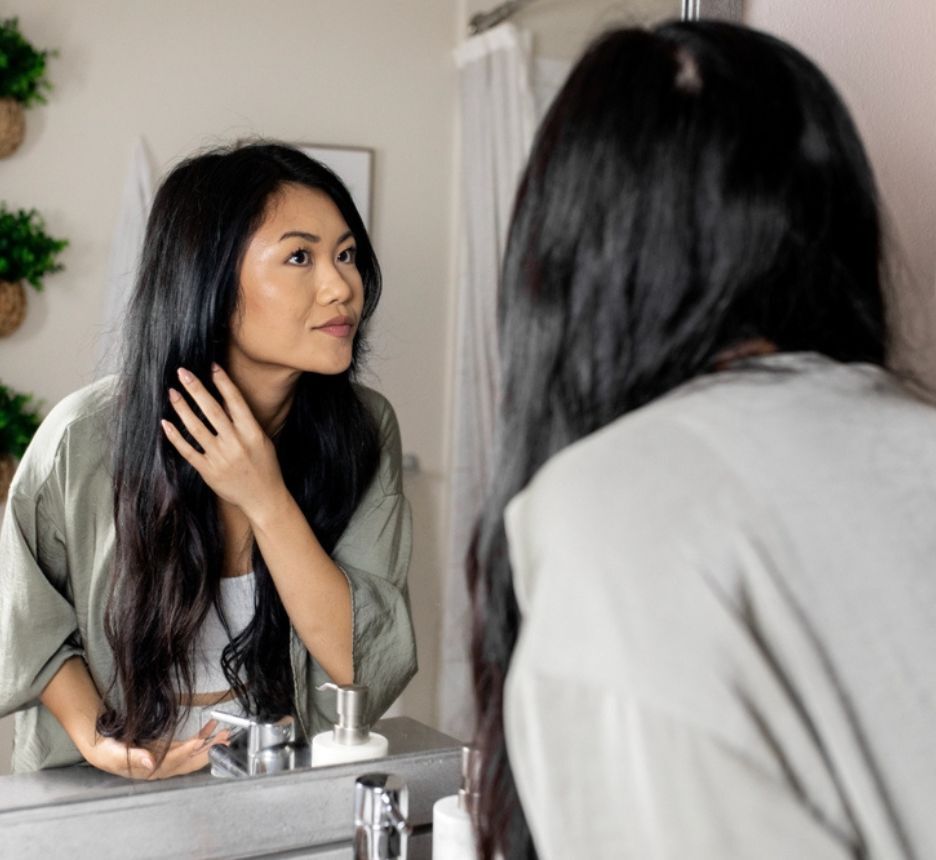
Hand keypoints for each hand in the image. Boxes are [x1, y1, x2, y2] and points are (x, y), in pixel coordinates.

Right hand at [82, 721, 229, 779]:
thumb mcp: (116, 754)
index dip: (187, 751)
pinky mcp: (170, 749)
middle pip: (190, 761)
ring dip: (210, 744)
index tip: (199, 741)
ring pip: (194, 753)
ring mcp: (168, 758)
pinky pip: (190, 745)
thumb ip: (135, 757)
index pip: (174, 761)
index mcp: (151, 770)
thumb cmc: (108, 753)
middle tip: (224, 740)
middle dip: (209, 751)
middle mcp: (163, 766)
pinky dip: (201, 736)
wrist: (104, 748)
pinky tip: (211, 729)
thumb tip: (150, 762)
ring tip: (224, 734)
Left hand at [161, 364, 285, 518]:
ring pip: (196, 428)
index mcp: (252, 433)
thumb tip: (223, 400)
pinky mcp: (208, 471)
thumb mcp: (261, 441)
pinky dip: (175, 436)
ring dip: (182, 408)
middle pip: (212, 410)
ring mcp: (221, 457)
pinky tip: (166, 423)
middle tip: (182, 372)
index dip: (223, 382)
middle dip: (196, 389)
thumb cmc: (265, 467)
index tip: (211, 366)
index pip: (235, 402)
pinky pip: (187, 450)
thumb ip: (244, 423)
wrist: (264, 499)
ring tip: (172, 393)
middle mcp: (236, 443)